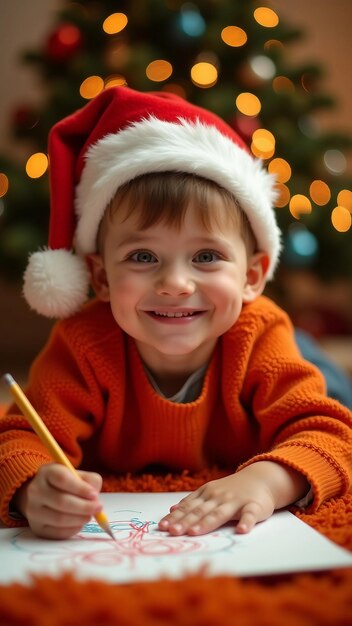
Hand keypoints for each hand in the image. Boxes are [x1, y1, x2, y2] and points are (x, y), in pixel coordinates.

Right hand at [13, 463, 102, 538]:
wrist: (43, 495)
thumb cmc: (65, 484)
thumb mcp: (77, 474)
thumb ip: (90, 482)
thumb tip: (95, 499)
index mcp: (47, 472)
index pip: (62, 479)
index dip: (80, 488)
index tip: (94, 495)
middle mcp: (36, 490)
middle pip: (61, 501)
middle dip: (84, 506)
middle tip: (98, 508)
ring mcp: (33, 510)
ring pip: (59, 519)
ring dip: (79, 519)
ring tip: (89, 516)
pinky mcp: (36, 527)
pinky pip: (57, 533)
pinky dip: (73, 529)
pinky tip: (79, 523)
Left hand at [158, 461, 307, 535]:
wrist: (261, 479)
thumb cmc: (232, 490)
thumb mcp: (210, 492)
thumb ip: (193, 501)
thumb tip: (172, 510)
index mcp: (207, 495)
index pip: (188, 507)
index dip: (175, 517)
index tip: (162, 526)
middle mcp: (219, 497)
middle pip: (199, 512)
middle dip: (184, 522)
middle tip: (172, 532)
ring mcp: (236, 501)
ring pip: (219, 514)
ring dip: (206, 523)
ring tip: (195, 533)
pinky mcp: (254, 507)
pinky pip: (250, 515)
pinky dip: (246, 522)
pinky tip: (242, 531)